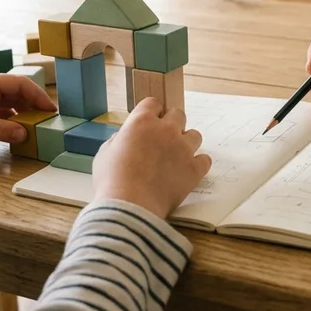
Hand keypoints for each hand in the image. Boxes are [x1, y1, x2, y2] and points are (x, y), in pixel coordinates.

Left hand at [0, 72, 55, 148]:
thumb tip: (24, 134)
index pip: (19, 84)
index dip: (37, 96)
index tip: (51, 111)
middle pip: (17, 93)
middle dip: (33, 105)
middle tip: (48, 120)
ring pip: (9, 104)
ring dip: (22, 114)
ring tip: (36, 127)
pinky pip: (0, 114)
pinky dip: (10, 121)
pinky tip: (17, 131)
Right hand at [92, 97, 211, 218]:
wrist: (130, 207)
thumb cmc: (111, 181)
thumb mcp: (104, 154)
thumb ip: (119, 140)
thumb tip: (125, 139)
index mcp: (142, 122)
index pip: (153, 103)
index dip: (151, 112)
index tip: (150, 120)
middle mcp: (166, 130)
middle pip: (178, 114)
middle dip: (171, 123)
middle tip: (163, 139)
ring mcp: (183, 148)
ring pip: (195, 135)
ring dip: (186, 142)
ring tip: (176, 157)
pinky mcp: (194, 168)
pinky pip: (205, 159)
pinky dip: (198, 164)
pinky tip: (187, 171)